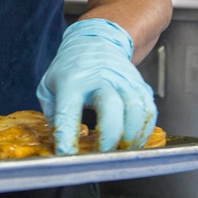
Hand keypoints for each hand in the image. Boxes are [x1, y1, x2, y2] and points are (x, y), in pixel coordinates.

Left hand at [36, 18, 155, 154]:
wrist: (96, 41)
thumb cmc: (70, 69)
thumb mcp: (49, 87)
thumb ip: (53, 116)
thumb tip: (59, 143)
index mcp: (71, 80)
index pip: (68, 111)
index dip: (67, 136)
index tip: (67, 155)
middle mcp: (99, 77)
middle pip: (111, 106)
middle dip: (109, 137)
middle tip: (103, 154)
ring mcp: (123, 80)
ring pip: (136, 110)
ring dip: (131, 137)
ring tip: (120, 151)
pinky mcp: (140, 85)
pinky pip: (149, 111)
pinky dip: (144, 131)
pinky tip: (134, 141)